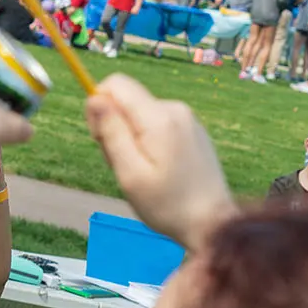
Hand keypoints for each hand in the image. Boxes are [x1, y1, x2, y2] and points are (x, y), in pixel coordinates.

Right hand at [84, 74, 233, 249]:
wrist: (213, 223)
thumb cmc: (166, 204)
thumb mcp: (129, 173)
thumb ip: (110, 132)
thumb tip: (94, 98)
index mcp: (159, 118)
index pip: (116, 84)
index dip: (99, 107)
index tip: (103, 140)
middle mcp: (175, 109)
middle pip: (127, 101)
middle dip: (115, 127)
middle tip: (124, 165)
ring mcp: (188, 118)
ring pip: (141, 113)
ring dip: (131, 137)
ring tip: (144, 172)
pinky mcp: (193, 129)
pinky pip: (158, 123)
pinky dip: (149, 141)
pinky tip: (159, 169)